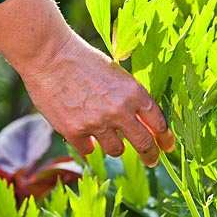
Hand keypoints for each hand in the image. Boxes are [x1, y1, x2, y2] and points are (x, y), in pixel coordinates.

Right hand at [20, 30, 174, 166]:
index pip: (158, 123)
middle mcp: (119, 111)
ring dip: (114, 145)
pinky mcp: (75, 131)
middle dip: (150, 155)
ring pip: (116, 150)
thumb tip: (140, 121)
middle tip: (151, 161)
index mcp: (133, 93)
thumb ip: (128, 97)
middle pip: (144, 143)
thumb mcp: (115, 73)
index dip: (164, 137)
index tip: (166, 146)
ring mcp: (97, 123)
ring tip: (106, 135)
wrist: (50, 55)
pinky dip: (87, 144)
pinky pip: (88, 150)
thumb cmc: (82, 59)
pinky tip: (83, 134)